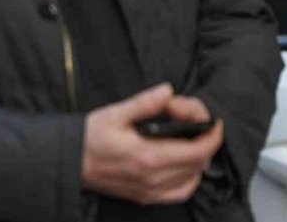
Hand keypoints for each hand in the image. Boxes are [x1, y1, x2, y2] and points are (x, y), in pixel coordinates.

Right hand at [82, 83, 223, 204]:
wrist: (71, 161)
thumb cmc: (90, 137)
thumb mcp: (115, 113)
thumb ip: (144, 103)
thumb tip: (167, 91)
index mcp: (149, 155)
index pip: (198, 150)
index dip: (213, 135)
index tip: (215, 122)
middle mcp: (153, 177)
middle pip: (199, 163)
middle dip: (205, 142)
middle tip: (196, 124)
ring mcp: (151, 190)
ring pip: (192, 178)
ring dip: (198, 160)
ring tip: (191, 142)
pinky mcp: (146, 196)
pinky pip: (180, 192)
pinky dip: (189, 178)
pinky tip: (183, 165)